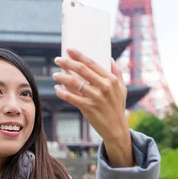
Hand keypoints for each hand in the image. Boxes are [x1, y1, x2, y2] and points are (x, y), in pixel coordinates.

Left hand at [53, 49, 133, 166]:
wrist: (116, 128)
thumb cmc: (117, 106)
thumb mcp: (122, 88)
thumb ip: (117, 72)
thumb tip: (110, 58)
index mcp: (111, 80)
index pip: (92, 63)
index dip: (79, 55)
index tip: (69, 50)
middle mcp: (104, 87)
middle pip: (82, 70)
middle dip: (67, 63)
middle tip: (57, 59)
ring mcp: (96, 98)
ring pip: (74, 83)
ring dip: (62, 77)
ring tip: (55, 74)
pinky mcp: (88, 108)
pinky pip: (71, 98)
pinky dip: (62, 92)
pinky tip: (57, 89)